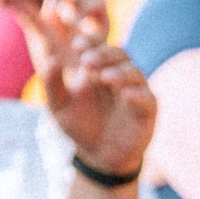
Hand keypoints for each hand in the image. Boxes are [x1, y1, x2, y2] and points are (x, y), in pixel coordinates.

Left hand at [41, 17, 155, 173]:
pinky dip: (138, 95)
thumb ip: (53, 85)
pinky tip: (126, 95)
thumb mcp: (59, 107)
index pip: (98, 47)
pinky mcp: (147, 112)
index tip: (77, 45)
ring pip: (134, 74)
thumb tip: (51, 61)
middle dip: (104, 55)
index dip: (91, 42)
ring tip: (105, 77)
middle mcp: (119, 76)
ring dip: (120, 73)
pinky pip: (148, 99)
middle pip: (118, 55)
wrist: (97, 156)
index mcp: (98, 69)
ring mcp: (135, 92)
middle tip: (87, 60)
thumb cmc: (80, 126)